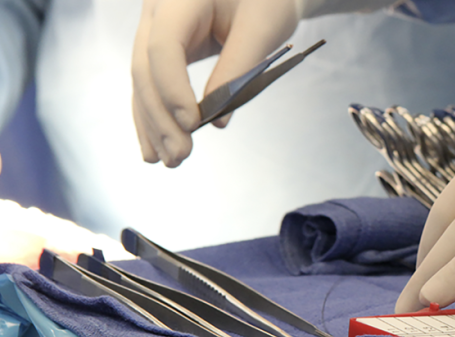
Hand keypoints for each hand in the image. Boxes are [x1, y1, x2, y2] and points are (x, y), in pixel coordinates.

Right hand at [131, 0, 298, 166]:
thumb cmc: (268, 0)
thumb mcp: (262, 28)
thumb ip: (237, 70)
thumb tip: (215, 120)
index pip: (163, 46)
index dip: (173, 87)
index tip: (192, 122)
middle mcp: (157, 11)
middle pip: (146, 69)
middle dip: (161, 117)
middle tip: (181, 155)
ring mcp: (154, 29)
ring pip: (143, 82)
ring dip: (154, 124)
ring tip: (170, 160)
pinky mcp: (162, 48)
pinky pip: (151, 84)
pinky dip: (155, 116)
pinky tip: (156, 147)